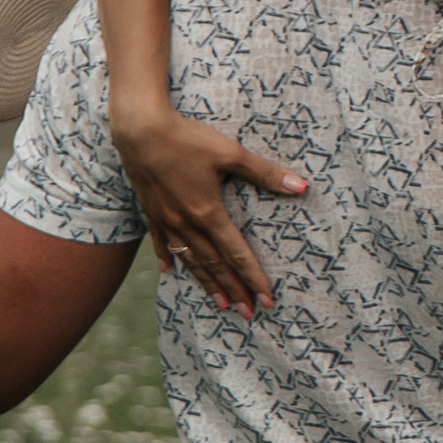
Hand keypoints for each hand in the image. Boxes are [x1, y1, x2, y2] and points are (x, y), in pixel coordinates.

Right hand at [111, 101, 307, 317]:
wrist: (140, 129)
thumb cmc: (187, 138)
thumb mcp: (231, 153)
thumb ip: (266, 173)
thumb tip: (302, 186)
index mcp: (209, 213)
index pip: (237, 254)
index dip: (254, 278)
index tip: (266, 299)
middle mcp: (187, 223)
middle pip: (215, 265)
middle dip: (234, 290)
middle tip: (248, 313)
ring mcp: (166, 220)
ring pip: (190, 261)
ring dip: (206, 284)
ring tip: (221, 304)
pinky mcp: (151, 212)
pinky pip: (160, 244)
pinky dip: (168, 260)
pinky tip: (170, 275)